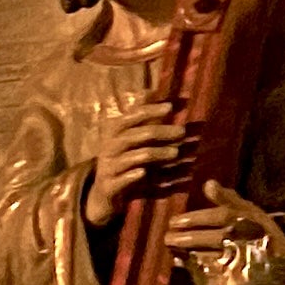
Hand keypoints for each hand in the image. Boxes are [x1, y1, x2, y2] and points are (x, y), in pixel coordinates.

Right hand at [79, 98, 189, 226]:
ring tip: (176, 153)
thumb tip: (150, 90)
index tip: (170, 107)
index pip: (131, 116)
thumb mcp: (127, 137)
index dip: (150, 111)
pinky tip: (144, 173)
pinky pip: (120, 180)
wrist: (102, 193)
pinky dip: (132, 176)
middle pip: (135, 135)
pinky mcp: (109, 186)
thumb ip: (138, 116)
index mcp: (113, 133)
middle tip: (182, 132)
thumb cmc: (120, 160)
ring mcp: (108, 167)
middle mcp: (109, 147)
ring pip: (132, 157)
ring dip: (155, 154)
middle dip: (159, 132)